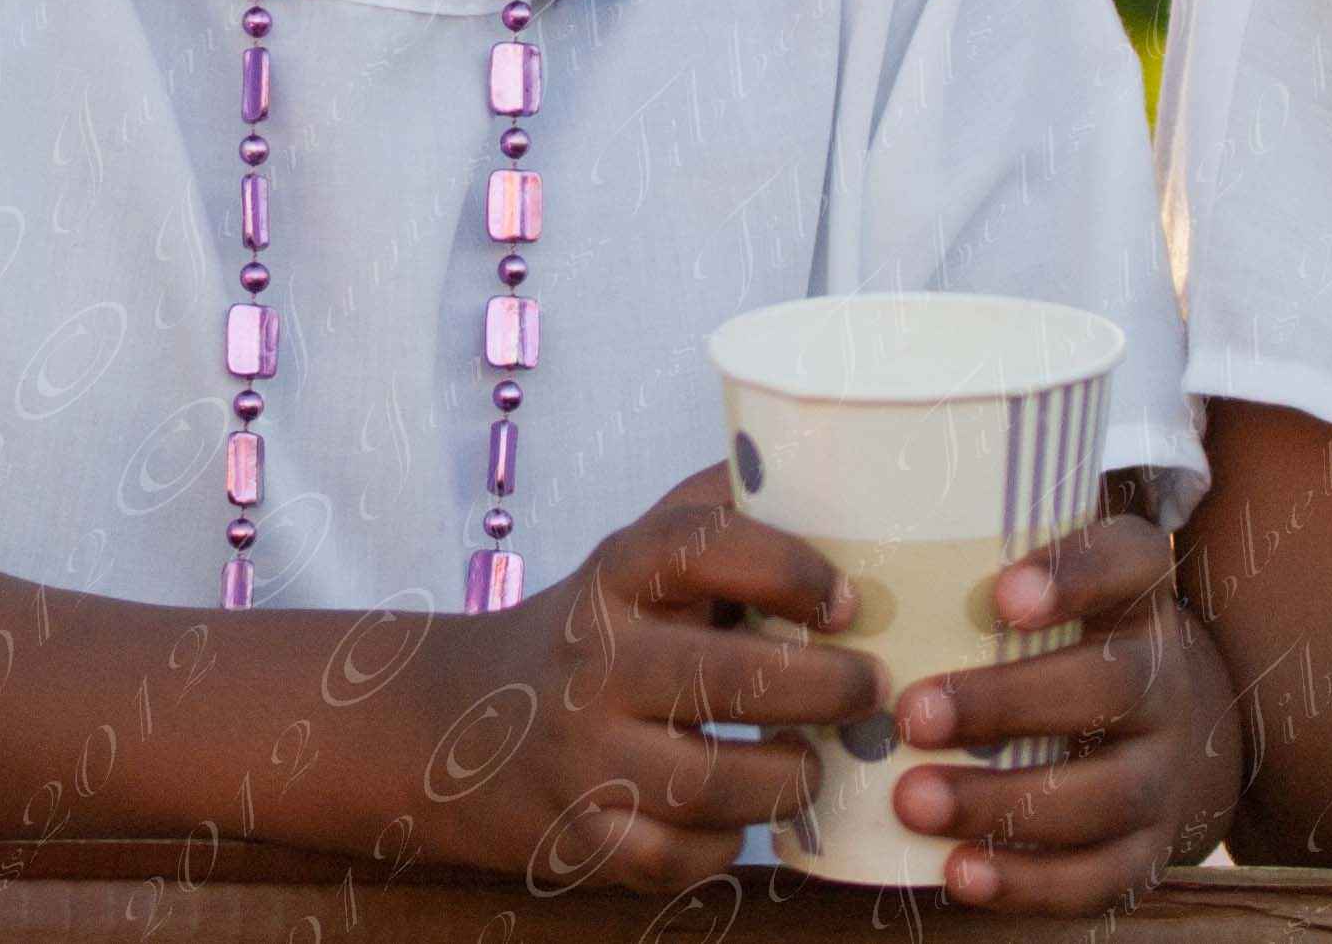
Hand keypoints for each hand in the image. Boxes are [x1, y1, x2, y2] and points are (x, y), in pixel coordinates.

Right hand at [407, 465, 880, 891]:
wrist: (462, 726)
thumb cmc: (594, 634)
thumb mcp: (639, 557)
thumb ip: (724, 515)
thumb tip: (834, 474)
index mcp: (616, 575)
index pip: (700, 545)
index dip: (788, 566)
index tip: (845, 599)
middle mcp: (593, 661)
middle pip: (721, 678)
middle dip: (821, 688)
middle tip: (868, 689)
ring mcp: (580, 754)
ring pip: (705, 782)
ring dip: (786, 779)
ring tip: (812, 762)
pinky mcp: (576, 836)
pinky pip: (669, 858)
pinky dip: (719, 846)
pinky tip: (738, 820)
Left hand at [886, 514, 1238, 911]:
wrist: (1158, 732)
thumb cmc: (1052, 643)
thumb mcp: (1037, 590)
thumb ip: (964, 564)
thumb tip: (832, 555)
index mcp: (1134, 596)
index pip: (1129, 562)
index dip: (1075, 576)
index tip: (1003, 595)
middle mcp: (1162, 679)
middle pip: (1111, 687)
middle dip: (1008, 704)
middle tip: (911, 716)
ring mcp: (1163, 771)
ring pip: (1104, 793)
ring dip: (1004, 802)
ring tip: (911, 801)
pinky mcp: (1148, 850)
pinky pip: (1100, 876)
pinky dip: (1029, 883)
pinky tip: (958, 874)